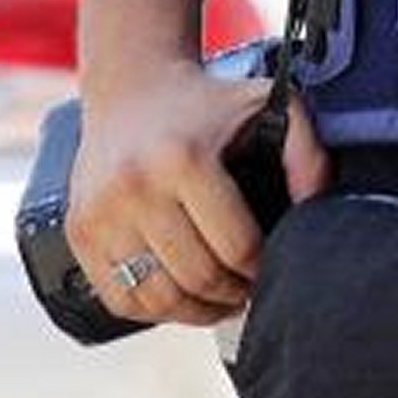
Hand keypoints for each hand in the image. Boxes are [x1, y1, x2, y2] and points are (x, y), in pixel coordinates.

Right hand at [67, 60, 331, 328]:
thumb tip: (317, 211)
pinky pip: (119, 298)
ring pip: (157, 298)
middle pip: (197, 277)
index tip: (273, 266)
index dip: (262, 268)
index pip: (236, 246)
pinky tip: (180, 297)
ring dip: (196, 311)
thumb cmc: (210, 102)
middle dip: (233, 293)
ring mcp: (101, 213)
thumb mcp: (269, 106)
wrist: (133, 86)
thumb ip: (307, 155)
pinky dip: (154, 310)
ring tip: (220, 299)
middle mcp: (135, 187)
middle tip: (250, 288)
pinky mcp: (80, 231)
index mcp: (185, 159)